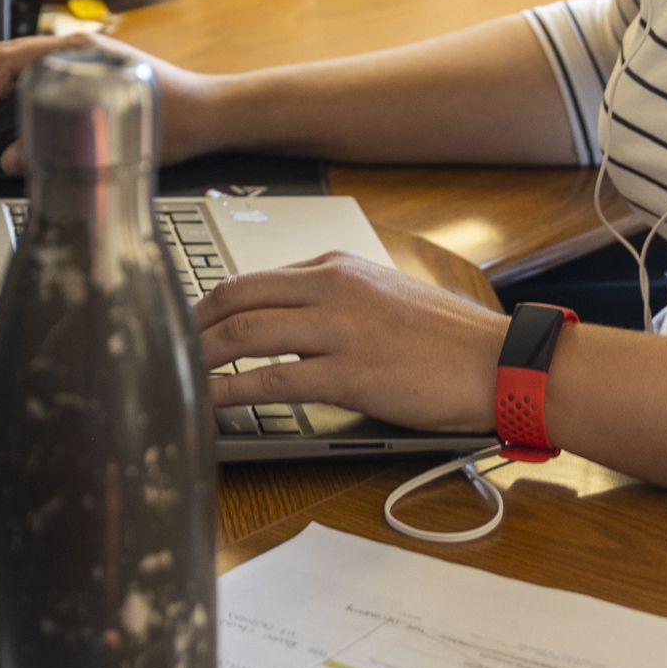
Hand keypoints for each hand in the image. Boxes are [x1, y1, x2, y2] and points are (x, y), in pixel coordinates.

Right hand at [0, 31, 228, 171]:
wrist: (215, 111)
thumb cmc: (180, 117)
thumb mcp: (116, 139)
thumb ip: (61, 149)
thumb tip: (12, 158)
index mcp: (78, 52)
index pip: (6, 64)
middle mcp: (74, 48)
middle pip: (0, 59)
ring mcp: (77, 57)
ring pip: (11, 64)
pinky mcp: (82, 71)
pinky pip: (29, 74)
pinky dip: (3, 93)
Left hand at [194, 252, 508, 432]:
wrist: (500, 363)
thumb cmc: (449, 337)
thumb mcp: (385, 293)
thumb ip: (336, 297)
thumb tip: (291, 315)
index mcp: (338, 267)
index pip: (255, 277)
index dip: (213, 302)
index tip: (191, 321)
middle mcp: (333, 289)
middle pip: (237, 297)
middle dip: (194, 322)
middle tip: (166, 345)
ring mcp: (339, 330)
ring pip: (246, 333)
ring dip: (203, 354)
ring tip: (176, 372)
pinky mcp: (349, 374)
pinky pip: (273, 379)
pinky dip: (232, 390)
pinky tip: (211, 400)